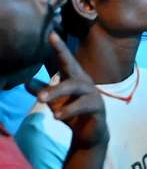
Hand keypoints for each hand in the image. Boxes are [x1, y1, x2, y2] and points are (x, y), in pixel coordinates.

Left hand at [36, 32, 107, 149]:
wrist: (90, 133)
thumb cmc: (72, 112)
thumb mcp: (55, 101)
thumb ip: (43, 90)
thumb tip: (27, 81)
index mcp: (74, 78)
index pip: (66, 60)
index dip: (60, 47)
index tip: (51, 34)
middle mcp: (85, 82)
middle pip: (72, 69)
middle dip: (60, 62)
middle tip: (39, 75)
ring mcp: (93, 94)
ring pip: (77, 87)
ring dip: (58, 91)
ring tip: (41, 99)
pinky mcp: (97, 108)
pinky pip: (84, 105)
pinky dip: (69, 110)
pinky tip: (57, 116)